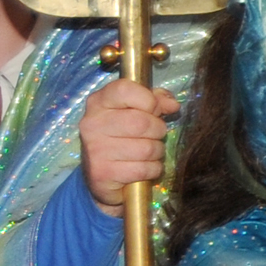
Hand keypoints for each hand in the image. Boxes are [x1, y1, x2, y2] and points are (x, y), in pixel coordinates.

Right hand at [78, 78, 176, 215]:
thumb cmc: (124, 137)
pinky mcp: (102, 173)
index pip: (125, 90)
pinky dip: (152, 170)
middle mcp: (92, 123)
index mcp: (98, 102)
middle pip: (142, 122)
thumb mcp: (137, 111)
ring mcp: (95, 149)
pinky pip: (144, 169)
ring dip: (156, 152)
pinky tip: (143, 167)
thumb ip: (156, 100)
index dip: (149, 100)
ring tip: (148, 152)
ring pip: (146, 148)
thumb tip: (172, 104)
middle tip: (154, 135)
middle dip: (158, 130)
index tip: (153, 110)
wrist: (103, 176)